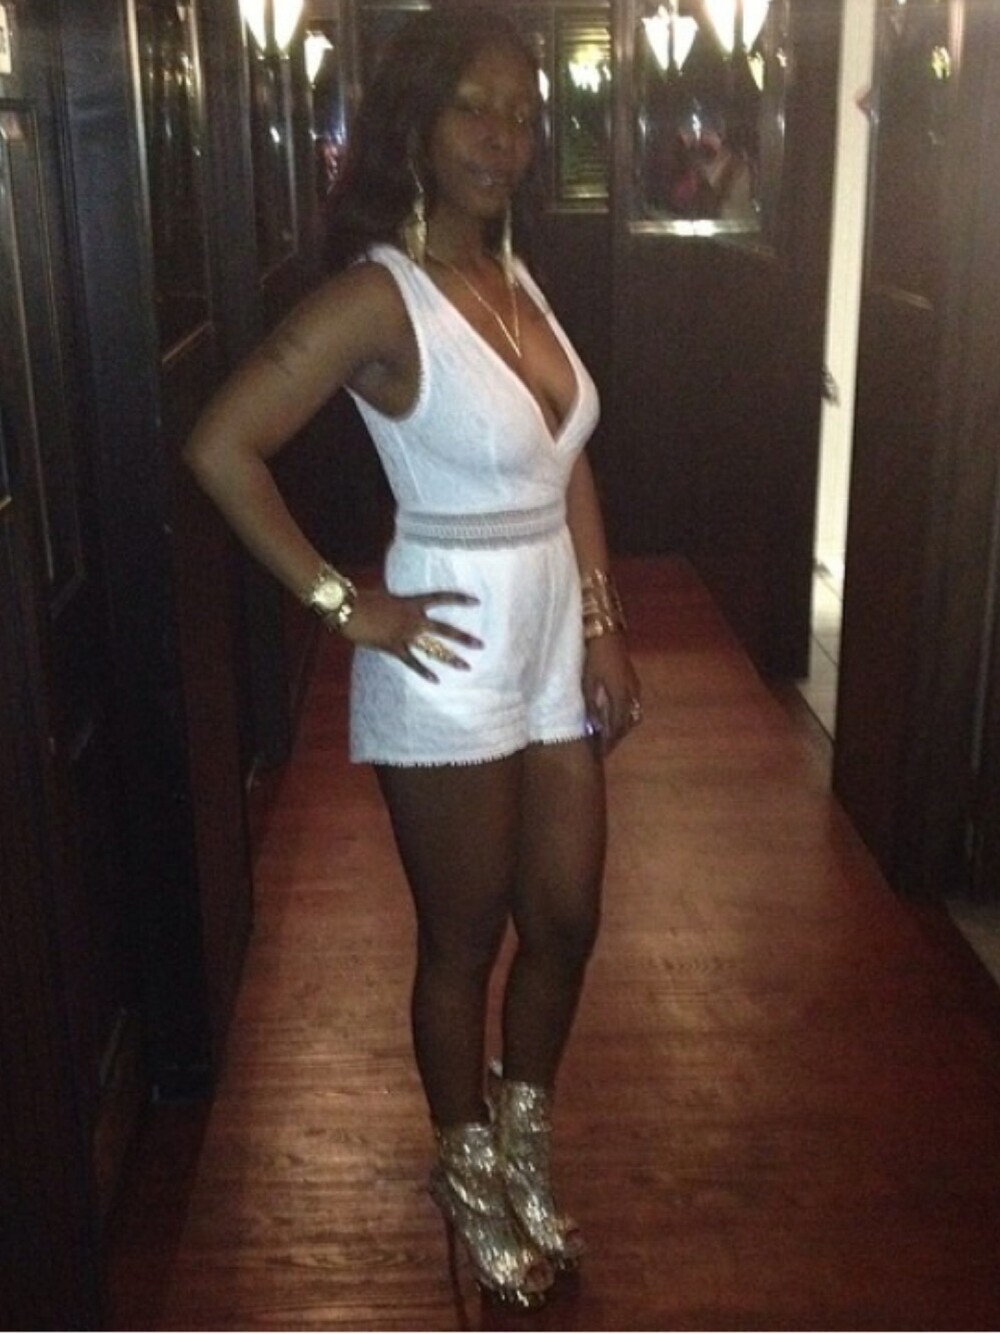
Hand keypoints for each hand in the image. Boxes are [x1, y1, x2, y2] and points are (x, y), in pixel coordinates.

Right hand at [341, 586, 482, 682]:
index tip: (476, 601)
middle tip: (481, 645)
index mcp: (412, 603)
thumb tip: (399, 603)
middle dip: (464, 638)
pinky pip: (413, 662)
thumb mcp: (385, 595)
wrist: (349, 608)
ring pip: (434, 649)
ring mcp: (406, 635)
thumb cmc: (363, 598)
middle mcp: (414, 620)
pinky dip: (424, 671)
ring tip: (466, 666)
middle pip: (445, 630)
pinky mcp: (395, 648)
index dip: (459, 598)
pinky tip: (436, 680)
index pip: (441, 597)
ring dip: (451, 658)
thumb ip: (398, 601)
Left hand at [583, 634, 641, 755]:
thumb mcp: (588, 682)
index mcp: (620, 696)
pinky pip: (633, 704)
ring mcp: (635, 686)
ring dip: (622, 727)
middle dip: (616, 737)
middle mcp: (632, 694)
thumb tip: (595, 726)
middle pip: (628, 723)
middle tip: (604, 747)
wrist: (606, 631)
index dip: (609, 742)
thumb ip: (593, 705)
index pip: (617, 727)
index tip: (600, 754)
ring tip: (609, 734)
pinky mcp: (633, 679)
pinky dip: (624, 715)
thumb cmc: (593, 656)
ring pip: (633, 714)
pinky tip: (614, 715)